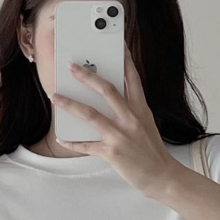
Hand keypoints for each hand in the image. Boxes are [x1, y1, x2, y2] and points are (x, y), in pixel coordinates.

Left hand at [51, 43, 180, 197]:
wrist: (162, 177)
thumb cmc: (151, 150)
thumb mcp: (145, 123)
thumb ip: (129, 109)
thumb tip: (105, 97)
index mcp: (141, 109)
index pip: (132, 78)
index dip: (124, 58)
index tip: (116, 43)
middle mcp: (131, 118)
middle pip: (107, 90)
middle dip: (87, 76)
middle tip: (72, 66)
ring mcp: (121, 135)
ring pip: (91, 115)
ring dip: (71, 104)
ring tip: (56, 97)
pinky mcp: (112, 153)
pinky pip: (87, 145)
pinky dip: (72, 141)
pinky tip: (62, 137)